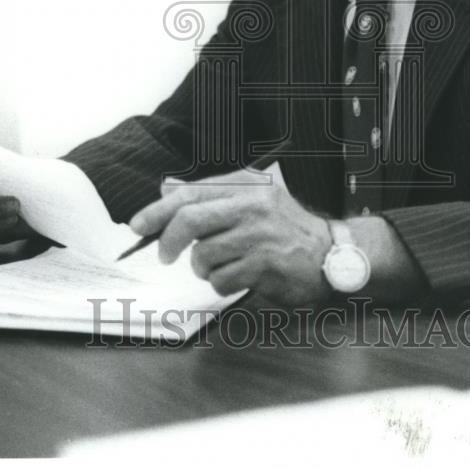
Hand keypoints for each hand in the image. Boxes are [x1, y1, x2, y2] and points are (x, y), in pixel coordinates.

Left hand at [130, 169, 332, 306]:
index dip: (158, 210)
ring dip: (204, 267)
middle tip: (165, 256)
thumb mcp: (253, 198)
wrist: (329, 254)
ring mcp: (259, 236)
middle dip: (168, 241)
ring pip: (203, 255)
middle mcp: (253, 205)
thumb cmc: (285, 227)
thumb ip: (212, 194)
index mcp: (247, 184)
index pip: (191, 192)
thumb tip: (166, 190)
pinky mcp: (264, 265)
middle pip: (190, 220)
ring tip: (224, 264)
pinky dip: (222, 283)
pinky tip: (240, 277)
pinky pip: (221, 280)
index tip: (139, 225)